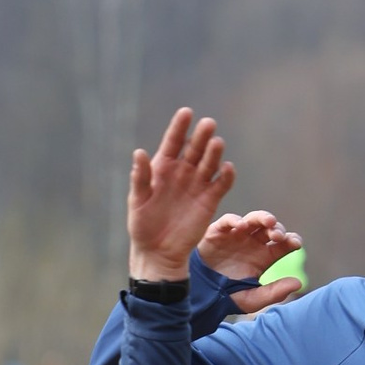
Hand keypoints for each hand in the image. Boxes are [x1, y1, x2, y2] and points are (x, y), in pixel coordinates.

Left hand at [128, 108, 234, 281]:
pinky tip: (227, 168)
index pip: (173, 141)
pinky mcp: (210, 199)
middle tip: (208, 124)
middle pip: (194, 148)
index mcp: (163, 167)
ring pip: (209, 163)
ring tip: (216, 143)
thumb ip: (140, 177)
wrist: (158, 252)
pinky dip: (226, 176)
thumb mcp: (137, 200)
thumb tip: (138, 152)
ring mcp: (197, 184)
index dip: (179, 127)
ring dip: (214, 152)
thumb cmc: (143, 225)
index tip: (186, 113)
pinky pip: (221, 184)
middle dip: (201, 136)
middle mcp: (183, 171)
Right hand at [198, 205, 301, 295]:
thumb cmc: (227, 296)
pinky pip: (228, 221)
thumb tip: (298, 282)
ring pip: (253, 220)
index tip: (296, 243)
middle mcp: (253, 243)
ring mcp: (236, 236)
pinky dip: (235, 220)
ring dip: (262, 218)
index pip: (283, 244)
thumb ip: (274, 292)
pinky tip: (242, 225)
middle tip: (278, 236)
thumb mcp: (253, 299)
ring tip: (268, 222)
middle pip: (270, 228)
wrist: (201, 295)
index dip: (291, 240)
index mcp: (264, 257)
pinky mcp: (218, 233)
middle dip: (277, 229)